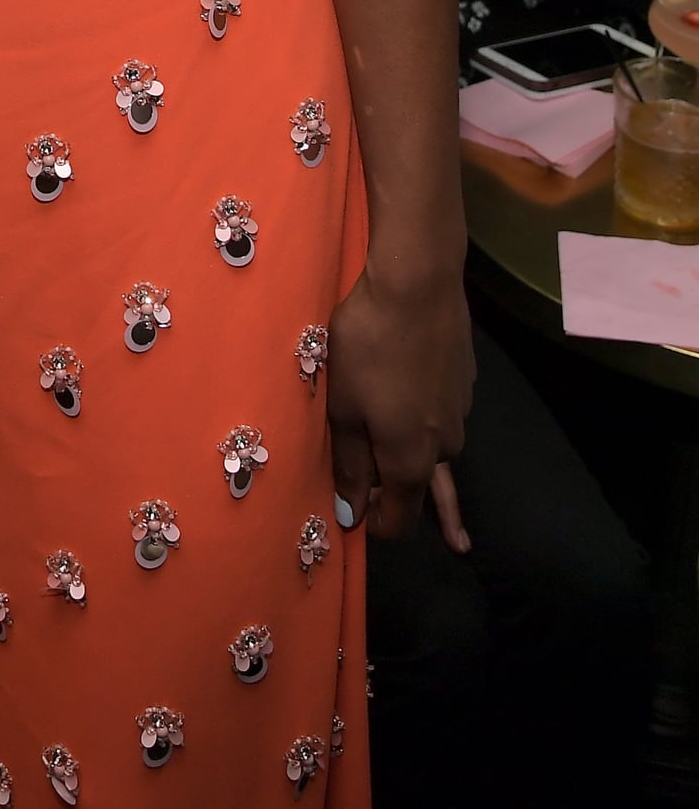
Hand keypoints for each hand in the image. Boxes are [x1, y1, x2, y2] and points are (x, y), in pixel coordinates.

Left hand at [326, 262, 472, 537]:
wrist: (419, 283)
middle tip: (392, 503)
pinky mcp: (465, 381)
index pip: (401, 522)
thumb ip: (349, 464)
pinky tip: (410, 391)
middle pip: (420, 487)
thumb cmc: (368, 346)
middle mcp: (445, 447)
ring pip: (432, 447)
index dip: (377, 525)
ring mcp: (460, 412)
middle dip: (399, 494)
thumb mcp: (343, 407)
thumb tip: (353, 513)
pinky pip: (439, 412)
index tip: (355, 514)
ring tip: (391, 440)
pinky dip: (424, 414)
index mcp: (412, 462)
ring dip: (413, 452)